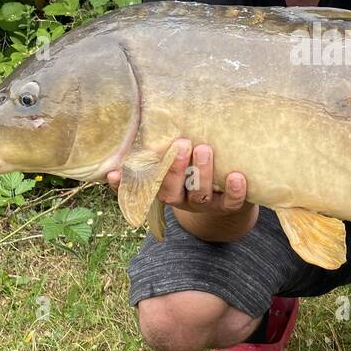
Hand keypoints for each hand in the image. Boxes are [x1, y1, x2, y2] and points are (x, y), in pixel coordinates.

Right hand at [106, 140, 256, 241]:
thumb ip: (153, 156)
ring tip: (205, 149)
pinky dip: (234, 191)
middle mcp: (180, 199)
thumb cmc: (195, 169)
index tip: (113, 173)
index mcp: (163, 188)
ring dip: (202, 173)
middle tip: (182, 143)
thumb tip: (114, 163)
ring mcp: (204, 206)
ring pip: (199, 196)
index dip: (126, 185)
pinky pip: (230, 204)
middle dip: (175, 168)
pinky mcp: (227, 207)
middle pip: (171, 192)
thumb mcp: (174, 164)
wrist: (229, 193)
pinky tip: (237, 176)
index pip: (140, 189)